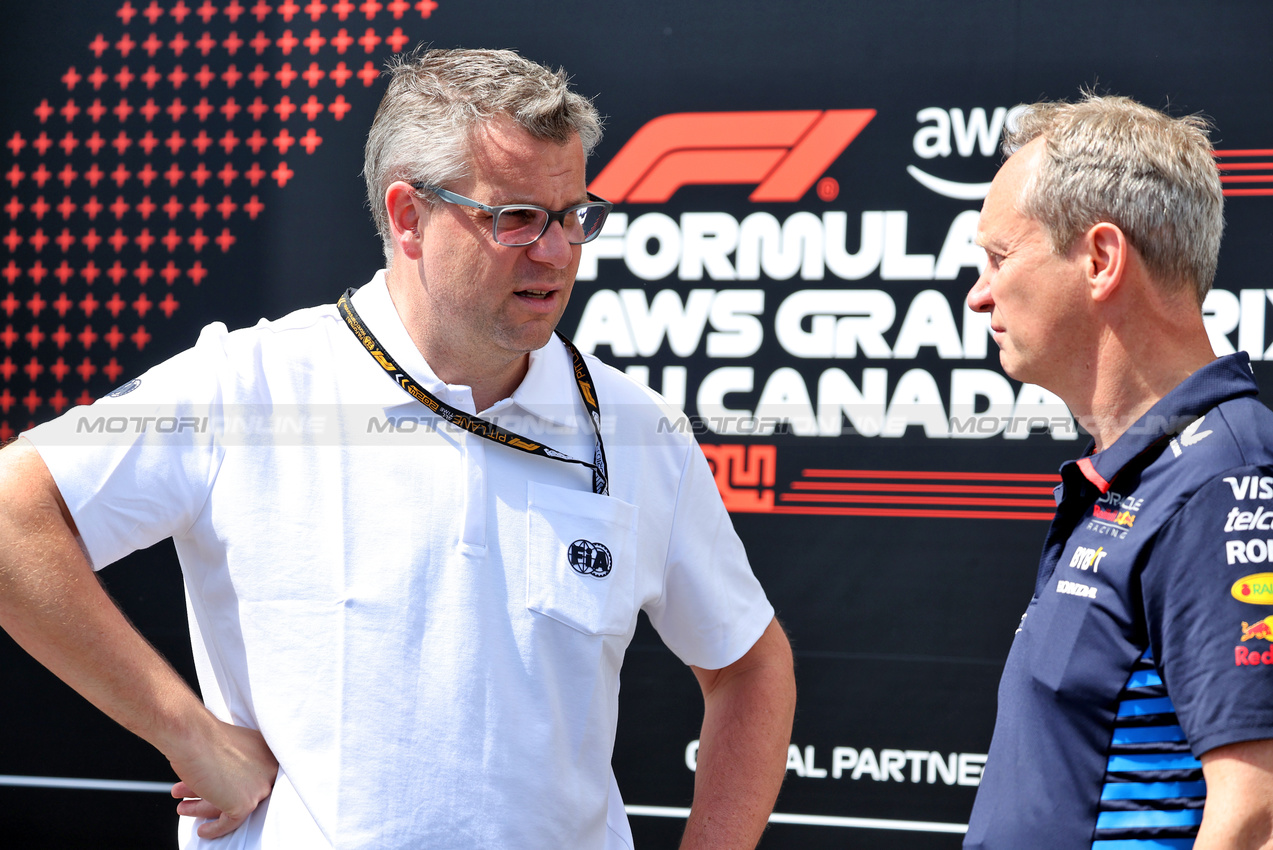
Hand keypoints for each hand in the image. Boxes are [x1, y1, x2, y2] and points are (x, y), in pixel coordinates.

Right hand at [169, 720, 277, 838]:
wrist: (191, 736)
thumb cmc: (202, 736)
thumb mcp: (226, 748)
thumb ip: (233, 764)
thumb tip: (224, 781)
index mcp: (266, 751)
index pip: (248, 776)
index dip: (225, 784)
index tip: (211, 791)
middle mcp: (269, 769)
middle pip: (239, 790)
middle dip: (210, 795)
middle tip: (191, 797)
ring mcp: (260, 787)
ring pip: (231, 805)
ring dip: (204, 808)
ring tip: (184, 807)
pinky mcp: (246, 803)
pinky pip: (230, 823)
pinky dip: (215, 828)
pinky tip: (202, 829)